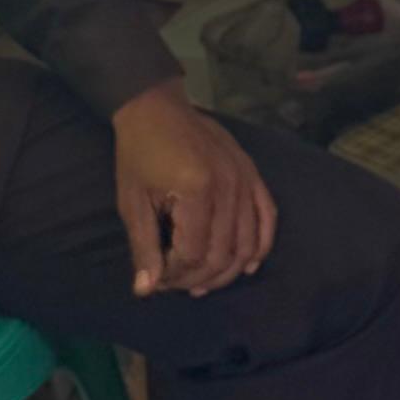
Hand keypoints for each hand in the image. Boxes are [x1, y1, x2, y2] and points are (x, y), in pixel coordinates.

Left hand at [112, 80, 277, 295]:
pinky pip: (267, 217)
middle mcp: (228, 187)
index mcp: (195, 190)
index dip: (176, 275)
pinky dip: (261, 246)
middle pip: (222, 253)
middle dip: (199, 278)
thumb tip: (146, 290)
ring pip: (247, 244)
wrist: (156, 109)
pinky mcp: (253, 174)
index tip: (158, 278)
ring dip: (227, 271)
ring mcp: (245, 180)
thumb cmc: (138, 155)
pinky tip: (247, 265)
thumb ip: (143, 247)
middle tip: (178, 284)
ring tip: (204, 283)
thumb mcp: (132, 202)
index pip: (194, 253)